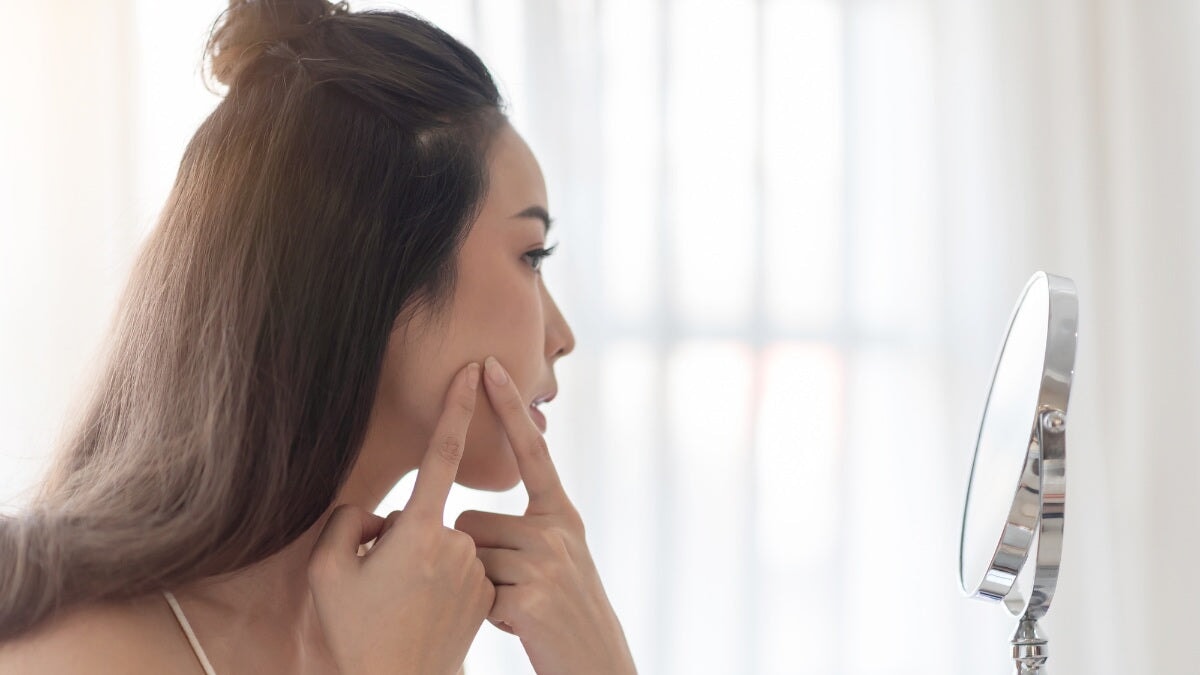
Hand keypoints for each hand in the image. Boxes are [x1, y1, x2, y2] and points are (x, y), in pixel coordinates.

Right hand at [309, 363, 493, 674]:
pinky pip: (457, 568)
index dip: (457, 408)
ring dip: (419, 560)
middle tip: (377, 582)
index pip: (441, 454)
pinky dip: (438, 580)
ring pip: (440, 543)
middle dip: (400, 536)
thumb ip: (346, 522)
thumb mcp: (327, 572)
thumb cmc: (356, 633)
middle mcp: (455, 543)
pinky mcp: (485, 590)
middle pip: (423, 514)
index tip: (474, 371)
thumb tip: (377, 512)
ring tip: (399, 603)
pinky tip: (422, 612)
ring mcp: (474, 568)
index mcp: (418, 531)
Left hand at [455, 356, 636, 674]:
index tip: (487, 366)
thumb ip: (526, 528)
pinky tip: (519, 624)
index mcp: (562, 515)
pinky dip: (486, 614)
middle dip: (475, 557)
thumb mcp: (558, 557)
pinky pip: (474, 592)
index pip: (531, 451)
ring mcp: (545, 563)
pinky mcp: (528, 598)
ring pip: (468, 557)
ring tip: (517, 606)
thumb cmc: (563, 611)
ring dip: (478, 587)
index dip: (508, 408)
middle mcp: (557, 531)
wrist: (596, 663)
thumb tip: (464, 518)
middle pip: (472, 522)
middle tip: (513, 587)